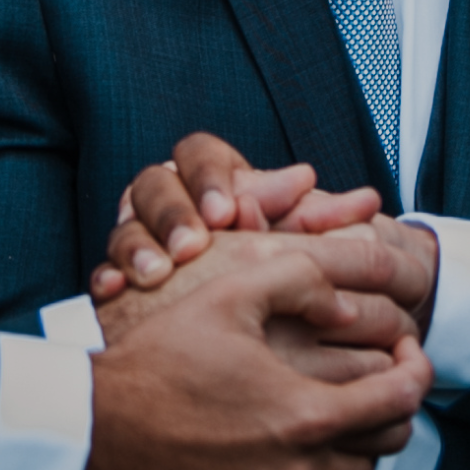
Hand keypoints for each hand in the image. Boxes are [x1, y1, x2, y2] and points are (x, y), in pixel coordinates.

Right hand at [82, 236, 433, 469]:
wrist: (90, 435)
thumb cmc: (155, 363)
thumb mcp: (228, 295)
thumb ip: (300, 278)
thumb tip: (346, 297)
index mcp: (306, 415)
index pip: (403, 398)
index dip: (417, 368)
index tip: (405, 353)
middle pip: (386, 450)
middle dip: (388, 411)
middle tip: (367, 384)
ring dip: (350, 456)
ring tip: (324, 424)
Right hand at [104, 134, 436, 336]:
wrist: (222, 316)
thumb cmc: (263, 264)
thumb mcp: (291, 239)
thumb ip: (322, 219)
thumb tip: (368, 201)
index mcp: (206, 177)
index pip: (199, 153)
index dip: (211, 178)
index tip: (229, 211)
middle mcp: (167, 201)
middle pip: (152, 185)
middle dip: (172, 212)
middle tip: (192, 244)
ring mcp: (139, 236)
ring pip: (122, 226)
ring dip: (138, 244)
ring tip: (157, 270)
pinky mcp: (120, 275)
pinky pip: (102, 270)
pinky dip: (106, 276)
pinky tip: (114, 290)